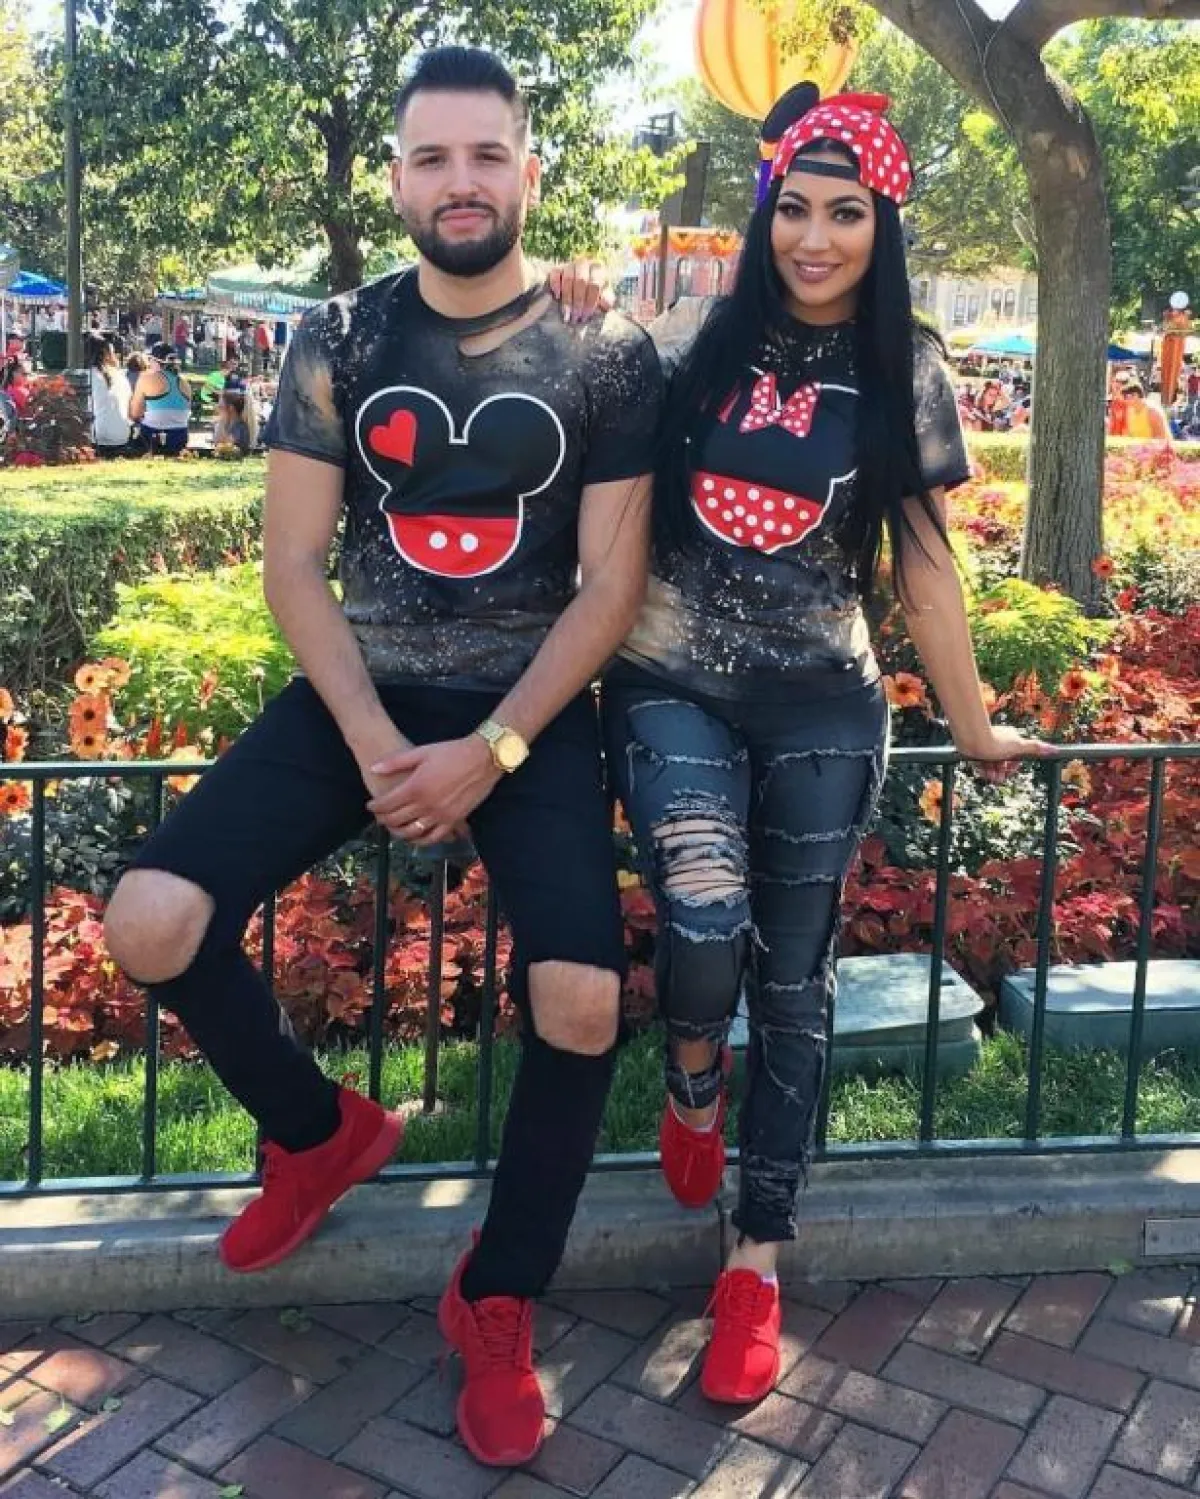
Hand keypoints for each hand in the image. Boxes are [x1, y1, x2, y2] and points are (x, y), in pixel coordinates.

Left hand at [367, 736, 499, 844]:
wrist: (483, 758)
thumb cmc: (452, 752)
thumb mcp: (421, 752)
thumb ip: (395, 762)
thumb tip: (374, 768)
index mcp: (415, 787)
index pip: (386, 804)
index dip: (375, 807)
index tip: (370, 806)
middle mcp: (426, 805)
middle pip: (396, 820)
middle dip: (383, 820)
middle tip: (378, 817)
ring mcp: (440, 815)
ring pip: (412, 832)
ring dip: (398, 833)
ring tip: (393, 828)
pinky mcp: (454, 820)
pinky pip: (433, 838)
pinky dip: (421, 840)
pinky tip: (415, 837)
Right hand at [546, 259, 614, 324]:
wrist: (576, 292)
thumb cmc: (593, 297)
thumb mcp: (603, 299)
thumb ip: (607, 300)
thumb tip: (605, 304)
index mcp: (598, 270)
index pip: (595, 284)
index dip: (590, 301)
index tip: (586, 315)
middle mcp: (584, 264)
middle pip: (581, 281)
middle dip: (578, 301)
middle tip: (576, 317)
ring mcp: (570, 265)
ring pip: (568, 278)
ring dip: (567, 298)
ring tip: (567, 314)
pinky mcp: (557, 269)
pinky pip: (555, 274)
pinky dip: (556, 285)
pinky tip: (557, 297)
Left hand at [957, 724, 1054, 782]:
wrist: (971, 739)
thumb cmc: (995, 741)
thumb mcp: (1019, 746)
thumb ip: (1036, 748)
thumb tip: (1054, 749)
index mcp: (1010, 737)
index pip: (1015, 756)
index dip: (1013, 766)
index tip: (1010, 769)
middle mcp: (998, 741)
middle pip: (1003, 762)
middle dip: (1002, 771)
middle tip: (998, 778)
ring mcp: (986, 747)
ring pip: (992, 765)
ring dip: (992, 773)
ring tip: (990, 776)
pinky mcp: (975, 751)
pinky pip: (981, 764)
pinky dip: (982, 770)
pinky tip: (983, 772)